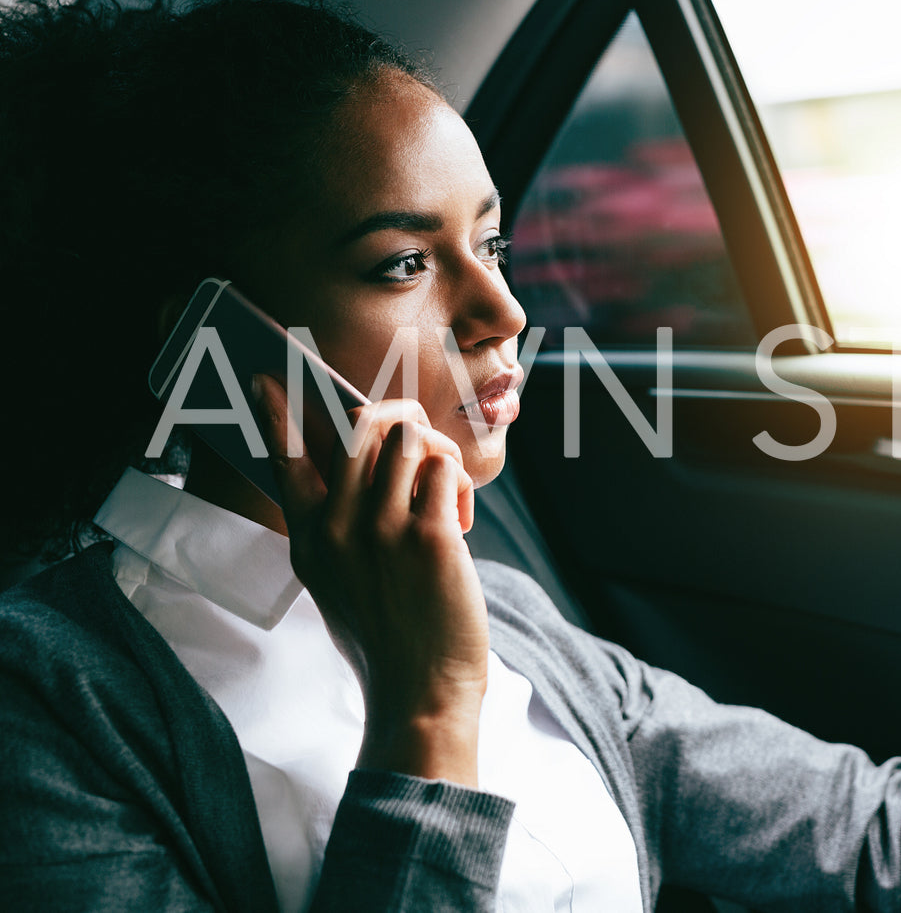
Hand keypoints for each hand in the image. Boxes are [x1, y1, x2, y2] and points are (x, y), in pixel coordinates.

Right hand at [254, 375, 489, 785]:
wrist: (420, 694)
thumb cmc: (387, 639)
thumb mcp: (336, 585)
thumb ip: (336, 531)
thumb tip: (359, 472)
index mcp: (309, 540)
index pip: (286, 462)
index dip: (278, 415)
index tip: (266, 378)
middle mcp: (337, 529)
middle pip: (360, 427)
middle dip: (399, 417)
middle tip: (421, 442)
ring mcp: (381, 531)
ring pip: (410, 438)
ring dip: (438, 455)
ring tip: (446, 495)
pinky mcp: (429, 538)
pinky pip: (446, 469)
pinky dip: (462, 486)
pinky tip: (462, 521)